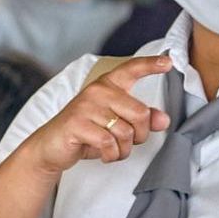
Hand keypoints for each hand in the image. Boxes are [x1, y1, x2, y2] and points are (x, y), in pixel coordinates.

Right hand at [23, 54, 171, 176]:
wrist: (51, 146)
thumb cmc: (86, 133)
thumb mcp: (116, 125)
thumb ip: (140, 121)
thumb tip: (164, 120)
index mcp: (108, 85)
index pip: (131, 69)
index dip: (150, 65)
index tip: (167, 62)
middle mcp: (97, 91)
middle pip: (140, 113)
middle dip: (140, 135)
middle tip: (128, 142)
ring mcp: (86, 106)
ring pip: (125, 132)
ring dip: (124, 150)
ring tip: (113, 151)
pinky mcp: (77, 123)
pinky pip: (108, 142)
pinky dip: (111, 155)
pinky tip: (105, 155)